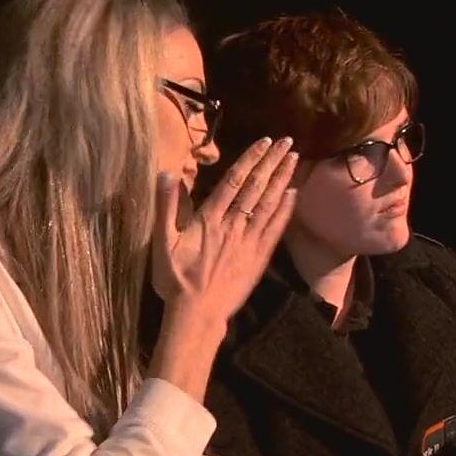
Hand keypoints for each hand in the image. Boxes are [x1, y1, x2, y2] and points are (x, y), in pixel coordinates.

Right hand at [150, 136, 297, 322]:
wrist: (197, 314)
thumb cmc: (175, 279)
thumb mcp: (161, 243)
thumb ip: (165, 206)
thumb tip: (166, 172)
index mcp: (209, 219)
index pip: (234, 181)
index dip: (251, 159)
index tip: (265, 141)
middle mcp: (233, 225)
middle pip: (256, 187)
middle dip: (272, 163)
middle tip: (288, 142)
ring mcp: (248, 242)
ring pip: (269, 204)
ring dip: (282, 180)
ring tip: (294, 159)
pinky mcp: (258, 258)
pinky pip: (275, 229)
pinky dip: (285, 210)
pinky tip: (294, 194)